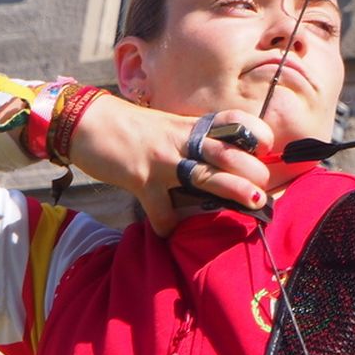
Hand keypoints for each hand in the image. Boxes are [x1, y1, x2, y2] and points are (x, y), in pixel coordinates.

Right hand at [68, 95, 273, 236]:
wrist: (87, 122)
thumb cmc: (133, 128)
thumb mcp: (171, 127)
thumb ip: (195, 141)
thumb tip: (220, 160)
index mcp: (193, 126)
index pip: (236, 121)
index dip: (256, 132)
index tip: (266, 147)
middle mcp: (183, 140)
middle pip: (228, 152)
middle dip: (251, 170)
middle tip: (262, 187)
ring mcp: (163, 160)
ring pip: (206, 174)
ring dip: (233, 189)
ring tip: (255, 201)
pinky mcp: (142, 180)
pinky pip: (160, 208)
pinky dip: (166, 223)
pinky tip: (170, 232)